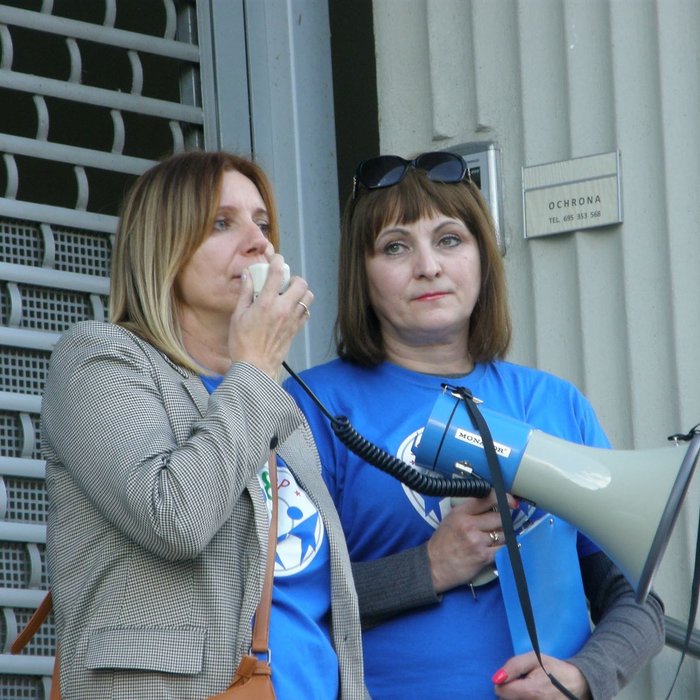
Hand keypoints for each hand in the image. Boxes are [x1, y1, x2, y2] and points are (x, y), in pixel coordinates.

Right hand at [228, 254, 313, 377]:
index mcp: (266, 303)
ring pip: (308, 298)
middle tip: (284, 282)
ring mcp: (292, 320)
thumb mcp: (238, 316)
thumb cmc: (242, 343)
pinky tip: (290, 310)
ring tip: (289, 295)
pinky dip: (302, 307)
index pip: (277, 273)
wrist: (255, 368)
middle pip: (301, 284)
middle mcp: (283, 309)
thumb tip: (248, 275)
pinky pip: (306, 312)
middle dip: (294, 278)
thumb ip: (245, 293)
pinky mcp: (296, 330)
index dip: (277, 260)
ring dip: (301, 293)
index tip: (275, 258)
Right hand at [426, 491, 516, 592]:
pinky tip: (499, 550)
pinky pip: (504, 549)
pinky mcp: (483, 556)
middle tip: (501, 525)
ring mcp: (477, 541)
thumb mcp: (451, 519)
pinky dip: (504, 549)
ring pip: (504, 534)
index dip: (503, 499)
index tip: (511, 502)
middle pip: (500, 517)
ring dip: (504, 537)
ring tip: (495, 540)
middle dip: (504, 521)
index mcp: (461, 512)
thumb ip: (470, 510)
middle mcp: (469, 524)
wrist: (433, 566)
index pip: (488, 499)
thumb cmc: (442, 542)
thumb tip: (493, 505)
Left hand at [492, 653, 590, 699]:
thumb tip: (496, 679)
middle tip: (523, 683)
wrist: (577, 684)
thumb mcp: (533, 658)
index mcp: (531, 692)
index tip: (513, 677)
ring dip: (517, 697)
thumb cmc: (554, 669)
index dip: (503, 682)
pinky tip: (533, 696)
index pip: (500, 692)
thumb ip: (513, 666)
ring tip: (529, 690)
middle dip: (510, 691)